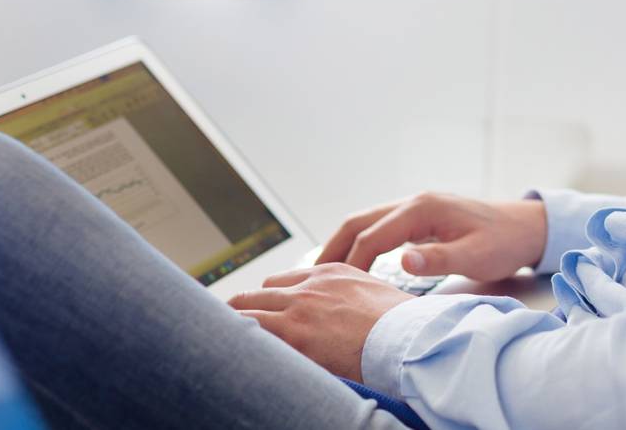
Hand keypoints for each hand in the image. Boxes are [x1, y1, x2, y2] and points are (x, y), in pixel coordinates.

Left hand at [229, 263, 413, 379]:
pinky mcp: (293, 335)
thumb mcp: (378, 297)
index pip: (285, 280)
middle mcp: (309, 286)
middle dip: (245, 308)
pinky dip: (236, 342)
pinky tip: (229, 352)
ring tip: (219, 341)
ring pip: (245, 309)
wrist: (406, 338)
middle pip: (260, 292)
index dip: (272, 299)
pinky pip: (250, 333)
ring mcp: (298, 308)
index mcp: (331, 273)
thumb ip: (356, 299)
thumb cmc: (401, 325)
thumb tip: (355, 318)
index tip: (266, 311)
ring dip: (234, 324)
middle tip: (233, 325)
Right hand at [316, 192, 547, 280]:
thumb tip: (404, 262)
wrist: (525, 227)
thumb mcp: (476, 256)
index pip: (372, 235)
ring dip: (343, 244)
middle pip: (358, 222)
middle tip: (310, 278)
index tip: (333, 289)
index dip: (350, 262)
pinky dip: (360, 243)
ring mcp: (414, 208)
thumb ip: (440, 259)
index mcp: (422, 208)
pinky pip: (379, 228)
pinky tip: (353, 264)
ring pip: (365, 222)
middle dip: (333, 248)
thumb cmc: (503, 242)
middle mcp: (413, 202)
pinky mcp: (418, 218)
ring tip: (322, 274)